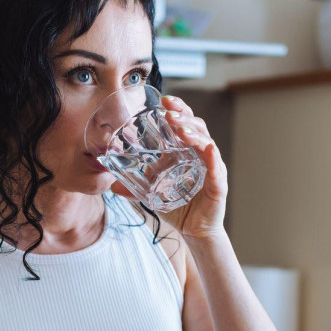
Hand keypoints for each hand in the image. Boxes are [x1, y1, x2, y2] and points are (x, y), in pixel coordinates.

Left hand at [110, 94, 227, 238]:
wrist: (195, 231)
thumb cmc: (179, 207)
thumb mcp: (152, 194)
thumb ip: (134, 188)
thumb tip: (111, 185)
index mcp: (188, 151)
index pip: (185, 123)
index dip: (177, 109)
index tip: (164, 100)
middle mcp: (202, 155)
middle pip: (197, 126)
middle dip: (183, 115)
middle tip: (168, 111)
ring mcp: (212, 168)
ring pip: (207, 142)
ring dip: (193, 132)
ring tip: (179, 127)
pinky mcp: (219, 184)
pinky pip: (217, 167)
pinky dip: (212, 157)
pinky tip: (207, 148)